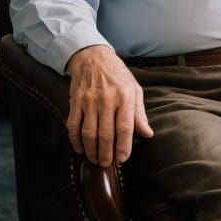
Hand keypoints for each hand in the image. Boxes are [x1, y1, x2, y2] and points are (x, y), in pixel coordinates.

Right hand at [66, 45, 152, 166]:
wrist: (93, 56)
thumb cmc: (117, 74)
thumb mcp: (134, 89)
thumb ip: (140, 113)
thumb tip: (147, 133)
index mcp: (124, 96)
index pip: (125, 127)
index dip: (124, 147)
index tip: (123, 158)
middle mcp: (107, 99)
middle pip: (106, 134)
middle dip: (106, 154)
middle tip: (107, 164)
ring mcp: (89, 100)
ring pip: (89, 133)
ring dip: (91, 150)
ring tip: (95, 159)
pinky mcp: (76, 101)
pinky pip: (73, 126)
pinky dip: (75, 141)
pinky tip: (80, 148)